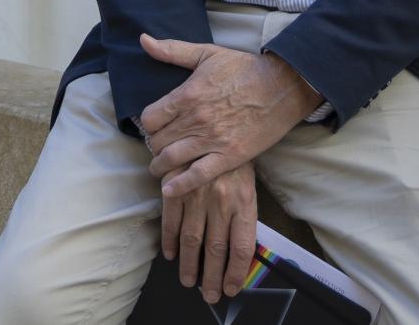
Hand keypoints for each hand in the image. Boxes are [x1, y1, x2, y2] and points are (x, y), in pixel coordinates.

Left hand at [138, 33, 320, 198]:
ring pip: (172, 159)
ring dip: (160, 166)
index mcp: (187, 94)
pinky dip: (180, 185)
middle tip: (157, 148)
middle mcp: (195, 119)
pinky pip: (198, 175)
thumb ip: (172, 50)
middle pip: (158, 141)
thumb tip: (143, 40)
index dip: (149, 124)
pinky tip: (169, 188)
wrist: (282, 85)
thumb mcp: (206, 53)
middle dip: (154, 145)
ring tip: (159, 168)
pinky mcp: (230, 156)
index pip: (150, 118)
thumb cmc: (244, 68)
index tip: (154, 127)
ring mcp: (212, 139)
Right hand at [163, 160, 257, 303]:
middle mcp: (221, 201)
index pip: (241, 246)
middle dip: (211, 276)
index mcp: (244, 201)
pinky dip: (169, 239)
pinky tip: (170, 254)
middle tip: (208, 295)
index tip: (230, 288)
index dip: (236, 272)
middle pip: (216, 249)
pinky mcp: (177, 186)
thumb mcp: (249, 184)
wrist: (218, 123)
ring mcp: (197, 194)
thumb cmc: (236, 159)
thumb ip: (243, 214)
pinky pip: (171, 219)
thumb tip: (238, 251)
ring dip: (189, 264)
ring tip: (188, 281)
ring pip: (192, 239)